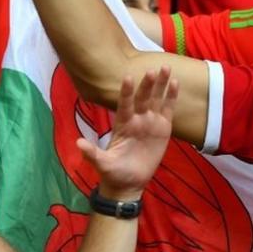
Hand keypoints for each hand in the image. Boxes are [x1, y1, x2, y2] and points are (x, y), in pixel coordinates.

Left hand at [77, 68, 178, 198]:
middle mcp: (136, 119)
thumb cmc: (114, 172)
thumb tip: (78, 143)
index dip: (126, 92)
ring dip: (161, 84)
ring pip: (156, 99)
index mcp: (122, 124)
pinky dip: (171, 97)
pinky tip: (175, 83)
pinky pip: (168, 109)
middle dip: (147, 84)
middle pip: (142, 98)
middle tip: (152, 70)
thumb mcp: (102, 164)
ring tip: (166, 68)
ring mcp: (150, 122)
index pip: (124, 104)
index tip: (128, 78)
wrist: (129, 183)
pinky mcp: (163, 128)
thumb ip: (92, 153)